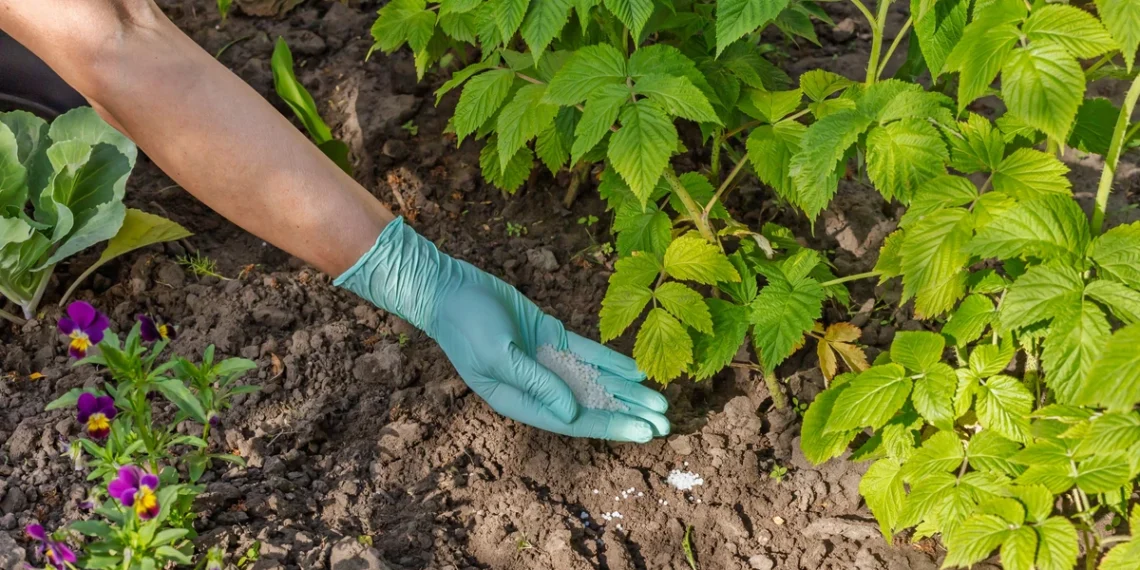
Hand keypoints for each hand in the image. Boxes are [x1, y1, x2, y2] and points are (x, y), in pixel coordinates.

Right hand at [335, 218, 669, 441]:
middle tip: (666, 423)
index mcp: (519, 401)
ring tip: (661, 402)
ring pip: (594, 381)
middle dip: (628, 413)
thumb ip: (537, 383)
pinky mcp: (549, 336)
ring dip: (626, 392)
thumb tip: (572, 415)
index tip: (645, 432)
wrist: (449, 288)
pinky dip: (611, 362)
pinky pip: (587, 353)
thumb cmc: (467, 326)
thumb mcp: (500, 356)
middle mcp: (536, 386)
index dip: (611, 426)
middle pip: (591, 404)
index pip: (573, 420)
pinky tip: (637, 372)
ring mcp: (544, 361)